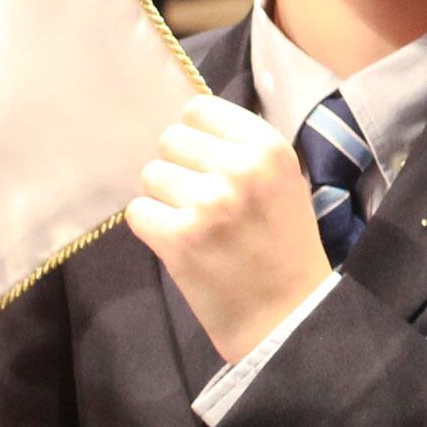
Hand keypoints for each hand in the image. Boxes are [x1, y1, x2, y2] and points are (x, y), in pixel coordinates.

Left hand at [125, 96, 331, 362]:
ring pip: (150, 174)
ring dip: (164, 198)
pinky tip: (179, 242)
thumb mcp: (284, 181)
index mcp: (268, 148)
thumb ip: (242, 148)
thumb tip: (187, 124)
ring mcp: (207, 204)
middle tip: (198, 198)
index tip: (206, 161)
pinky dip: (152, 227)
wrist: (288, 318)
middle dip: (178, 167)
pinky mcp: (179, 239)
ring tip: (192, 223)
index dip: (196, 135)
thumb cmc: (284, 246)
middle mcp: (238, 169)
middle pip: (170, 139)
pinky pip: (138, 211)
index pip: (199, 109)